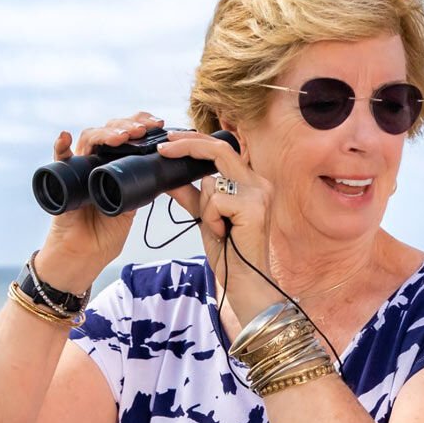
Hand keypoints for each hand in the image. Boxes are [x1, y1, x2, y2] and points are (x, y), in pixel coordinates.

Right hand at [36, 111, 162, 294]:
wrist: (86, 254)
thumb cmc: (106, 232)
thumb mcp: (132, 207)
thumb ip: (142, 190)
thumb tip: (163, 174)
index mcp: (116, 164)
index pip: (127, 134)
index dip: (142, 124)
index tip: (160, 124)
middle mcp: (96, 160)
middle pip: (110, 131)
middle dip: (128, 126)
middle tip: (144, 130)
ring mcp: (79, 167)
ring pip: (89, 138)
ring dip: (106, 134)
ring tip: (122, 137)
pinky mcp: (62, 179)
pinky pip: (58, 159)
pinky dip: (60, 146)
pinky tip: (65, 137)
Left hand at [156, 128, 279, 318]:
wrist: (245, 281)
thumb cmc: (230, 253)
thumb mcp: (206, 217)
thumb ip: (191, 195)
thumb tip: (168, 178)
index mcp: (251, 183)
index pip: (222, 150)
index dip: (195, 141)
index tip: (170, 142)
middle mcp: (260, 183)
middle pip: (219, 150)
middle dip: (187, 146)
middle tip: (163, 150)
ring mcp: (259, 194)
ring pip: (211, 182)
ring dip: (204, 208)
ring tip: (219, 229)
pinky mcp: (253, 207)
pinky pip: (214, 201)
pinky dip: (211, 219)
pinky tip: (223, 233)